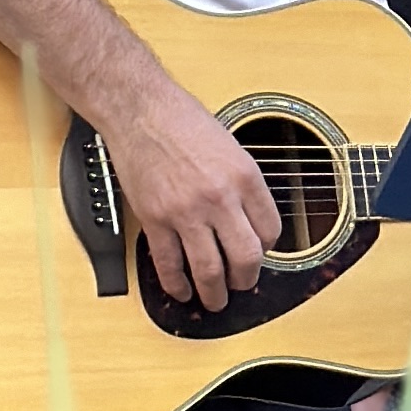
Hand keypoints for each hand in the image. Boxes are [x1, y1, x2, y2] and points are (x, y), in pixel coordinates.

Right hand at [100, 77, 279, 310]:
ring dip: (214, 293)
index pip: (270, 231)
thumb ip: (242, 184)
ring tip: (215, 300)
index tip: (258, 252)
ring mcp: (186, 211)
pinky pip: (169, 264)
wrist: (140, 109)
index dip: (267, 249)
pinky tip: (182, 291)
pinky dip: (177, 285)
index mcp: (245, 177)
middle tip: (242, 285)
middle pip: (246, 258)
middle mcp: (220, 197)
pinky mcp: (155, 219)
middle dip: (246, 280)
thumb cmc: (183, 121)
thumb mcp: (231, 146)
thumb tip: (249, 221)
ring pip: (209, 270)